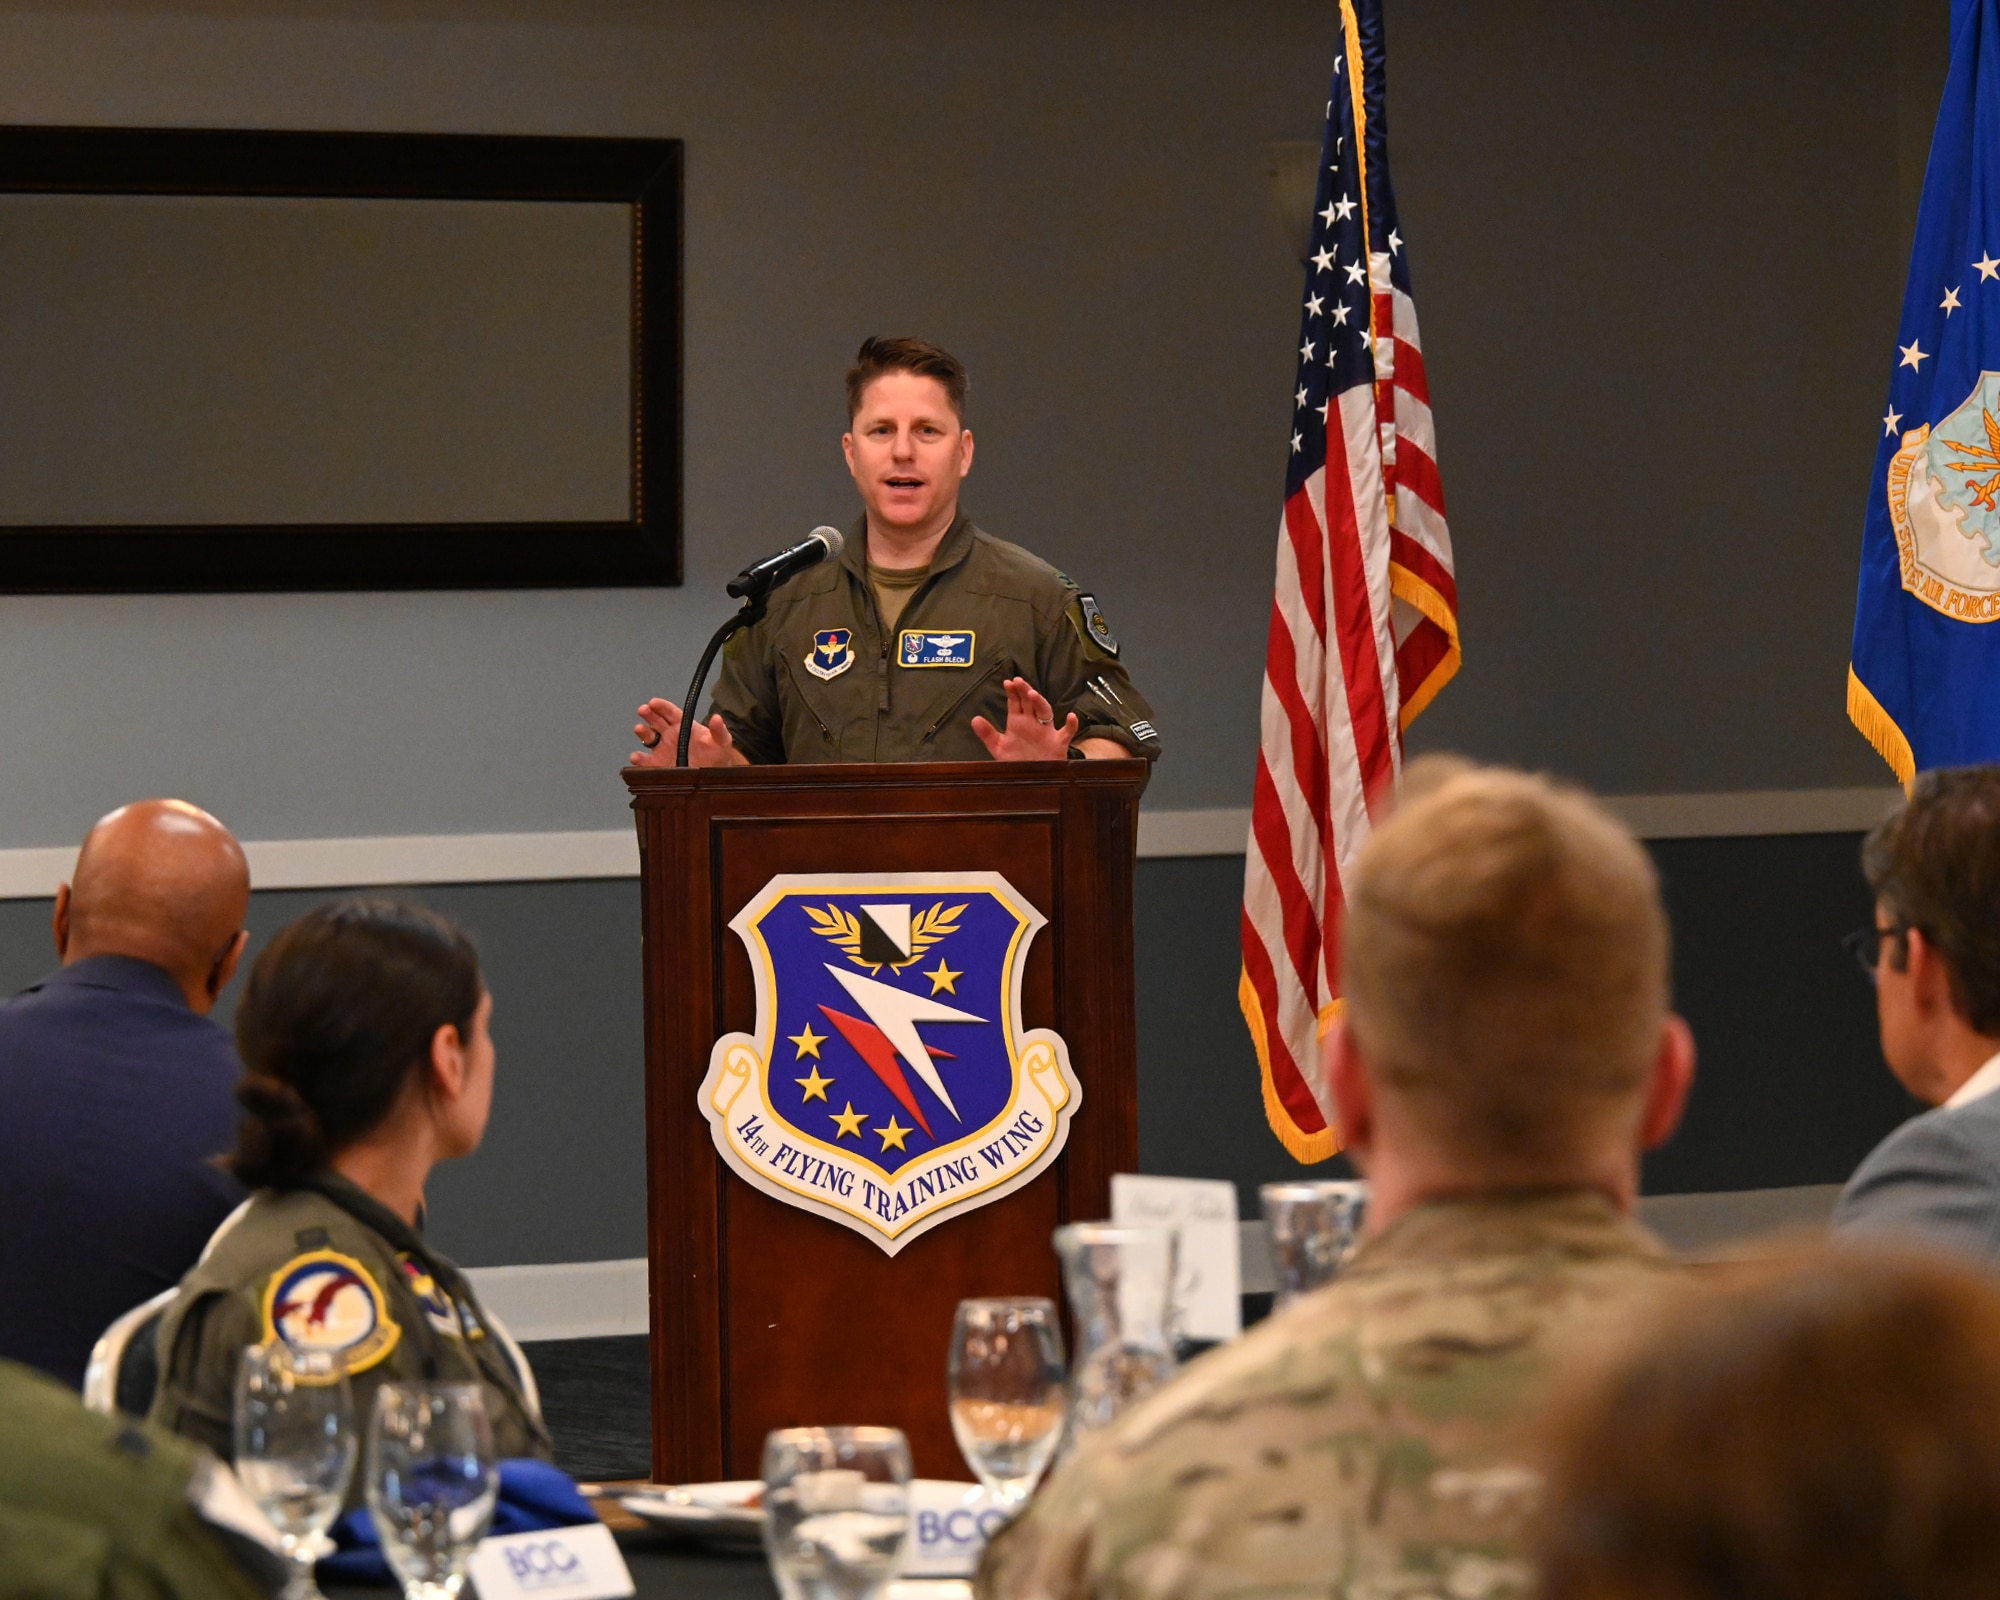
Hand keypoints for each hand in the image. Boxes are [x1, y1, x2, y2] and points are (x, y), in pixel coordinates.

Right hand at [630, 699, 745, 766]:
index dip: (662, 706)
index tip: (654, 702)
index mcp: (683, 725)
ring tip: (639, 729)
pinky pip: (646, 761)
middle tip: (644, 710)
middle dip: (649, 714)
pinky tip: (636, 757)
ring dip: (642, 732)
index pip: (670, 712)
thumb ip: (719, 730)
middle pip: (656, 721)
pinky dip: (639, 759)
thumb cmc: (716, 756)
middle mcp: (670, 735)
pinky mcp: (658, 765)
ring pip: (648, 737)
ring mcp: (662, 749)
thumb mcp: (722, 742)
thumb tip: (717, 718)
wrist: (713, 777)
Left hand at [972, 678, 1079, 760]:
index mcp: (1018, 722)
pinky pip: (1067, 733)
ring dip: (1040, 703)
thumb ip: (987, 734)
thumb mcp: (999, 748)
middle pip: (1030, 702)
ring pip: (1045, 712)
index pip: (1015, 703)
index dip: (1012, 692)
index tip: (1007, 682)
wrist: (1031, 780)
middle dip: (1024, 691)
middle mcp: (1033, 723)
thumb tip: (974, 719)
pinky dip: (1071, 725)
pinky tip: (1071, 717)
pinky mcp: (1058, 743)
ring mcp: (1046, 732)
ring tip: (1032, 695)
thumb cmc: (1016, 761)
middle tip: (1018, 681)